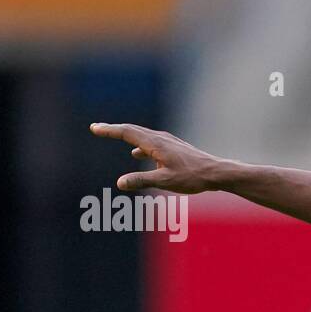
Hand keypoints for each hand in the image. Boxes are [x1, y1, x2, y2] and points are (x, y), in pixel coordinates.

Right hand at [89, 122, 222, 193]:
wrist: (216, 173)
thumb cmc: (192, 177)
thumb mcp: (164, 181)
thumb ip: (141, 180)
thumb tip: (120, 183)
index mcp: (155, 144)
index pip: (126, 133)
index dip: (109, 130)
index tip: (94, 128)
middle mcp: (160, 139)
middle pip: (132, 131)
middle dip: (114, 130)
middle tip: (97, 129)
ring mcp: (168, 142)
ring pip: (142, 135)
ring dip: (126, 135)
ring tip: (114, 136)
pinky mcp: (174, 148)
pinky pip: (151, 143)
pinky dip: (140, 145)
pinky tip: (137, 153)